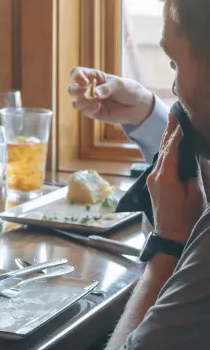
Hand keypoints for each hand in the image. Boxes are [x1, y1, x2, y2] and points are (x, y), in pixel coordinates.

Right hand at [68, 68, 154, 125]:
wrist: (138, 106)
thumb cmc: (129, 90)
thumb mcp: (119, 85)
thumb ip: (106, 89)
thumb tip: (93, 94)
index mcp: (94, 77)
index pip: (77, 73)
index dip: (77, 76)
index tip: (86, 82)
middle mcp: (89, 89)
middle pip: (72, 88)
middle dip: (75, 91)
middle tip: (86, 93)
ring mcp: (91, 102)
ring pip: (75, 103)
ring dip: (82, 102)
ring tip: (94, 101)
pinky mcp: (94, 113)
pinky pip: (84, 112)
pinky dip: (89, 109)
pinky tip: (99, 107)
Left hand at [147, 115, 205, 243]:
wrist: (171, 236)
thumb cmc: (186, 217)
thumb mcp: (195, 194)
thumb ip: (193, 173)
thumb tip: (192, 157)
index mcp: (166, 176)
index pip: (172, 149)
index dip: (177, 133)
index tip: (182, 117)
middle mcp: (155, 175)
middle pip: (163, 148)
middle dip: (170, 130)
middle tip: (175, 113)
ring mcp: (152, 180)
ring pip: (161, 155)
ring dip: (167, 139)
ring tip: (173, 124)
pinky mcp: (154, 184)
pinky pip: (161, 163)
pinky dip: (166, 151)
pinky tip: (171, 145)